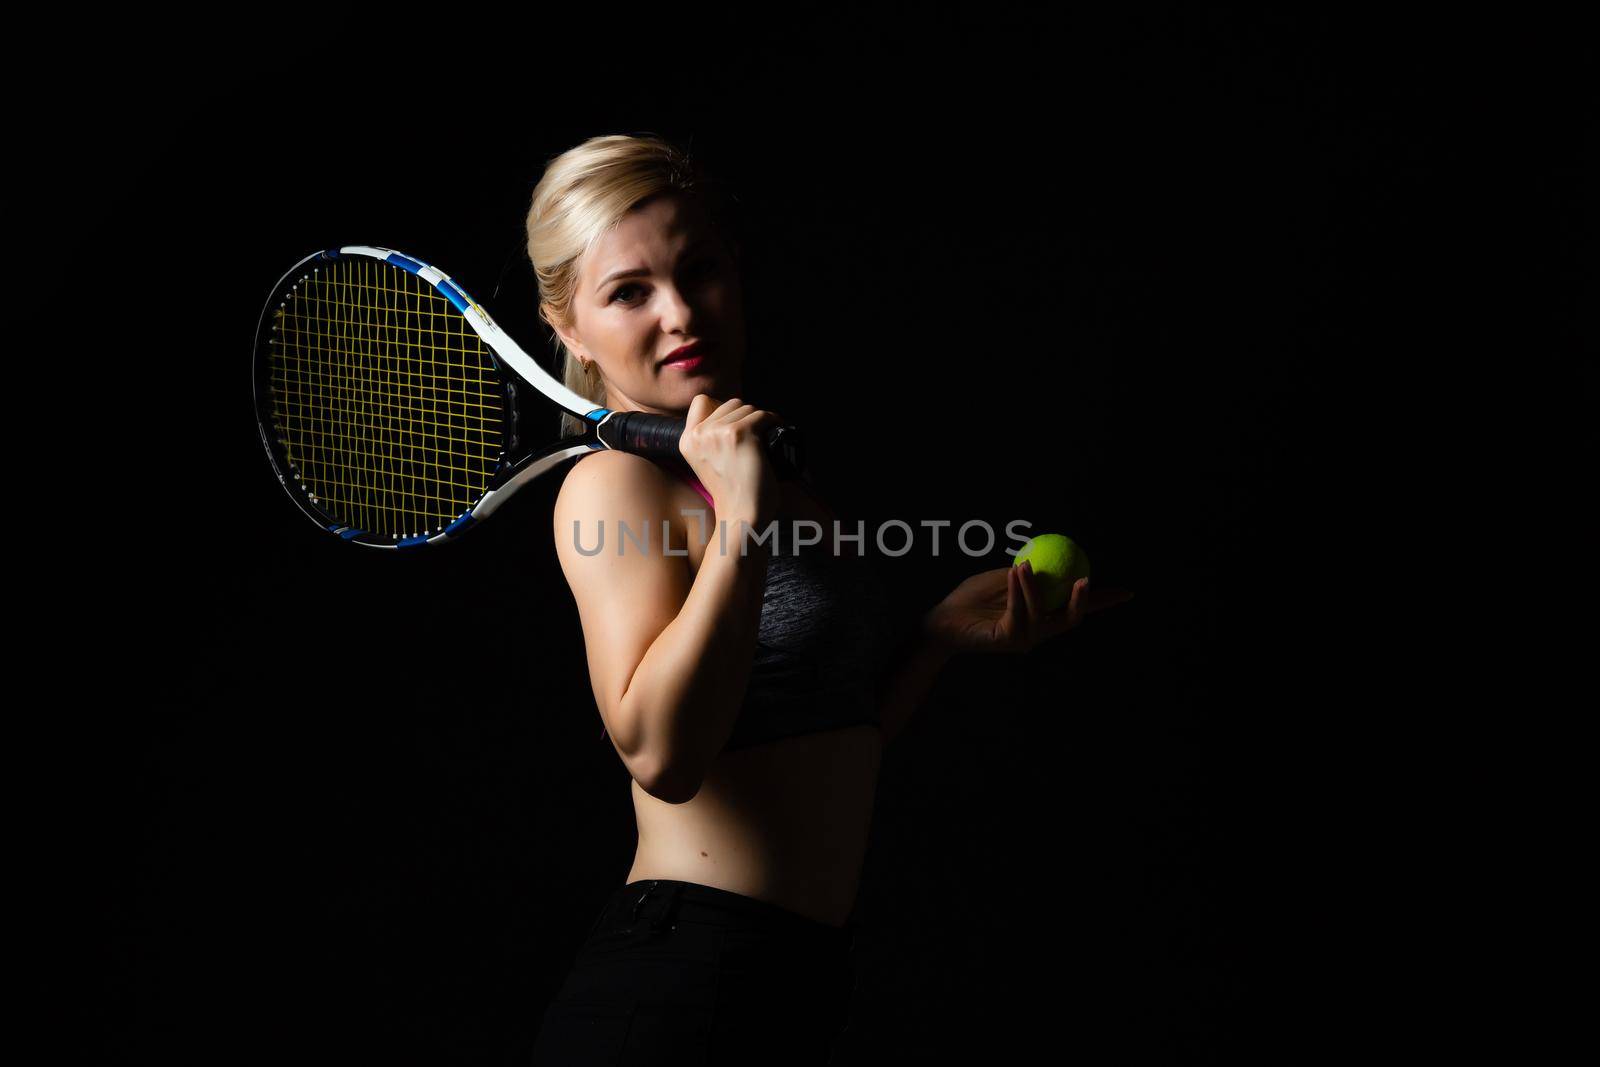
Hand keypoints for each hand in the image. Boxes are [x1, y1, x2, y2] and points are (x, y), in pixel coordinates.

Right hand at [677, 394, 782, 530]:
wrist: (741, 516)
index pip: (701, 402)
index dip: (722, 408)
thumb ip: (709, 441)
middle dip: (745, 415)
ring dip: (760, 418)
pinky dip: (774, 421)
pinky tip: (777, 431)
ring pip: (747, 408)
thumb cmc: (732, 494)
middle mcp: (699, 434)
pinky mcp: (740, 435)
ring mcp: (719, 432)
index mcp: (686, 440)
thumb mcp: (707, 463)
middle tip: (757, 434)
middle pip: (729, 403)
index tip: (736, 424)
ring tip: (767, 435)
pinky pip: (763, 415)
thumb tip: (734, 416)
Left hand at [922, 560, 1134, 655]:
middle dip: (1083, 602)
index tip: (1128, 592)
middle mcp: (1038, 631)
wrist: (942, 620)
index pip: (1077, 610)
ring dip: (1034, 585)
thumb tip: (1054, 553)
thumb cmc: (971, 598)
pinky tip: (1014, 571)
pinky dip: (1019, 589)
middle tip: (1084, 579)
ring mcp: (1024, 639)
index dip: (1103, 602)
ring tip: (1023, 563)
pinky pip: (1020, 612)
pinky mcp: (1008, 640)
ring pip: (1044, 613)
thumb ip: (1030, 571)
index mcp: (1042, 617)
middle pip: (1072, 620)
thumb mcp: (1005, 577)